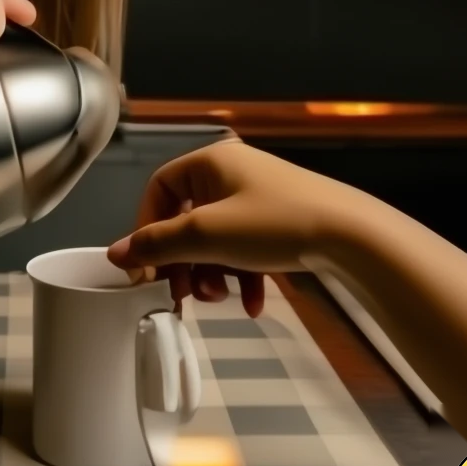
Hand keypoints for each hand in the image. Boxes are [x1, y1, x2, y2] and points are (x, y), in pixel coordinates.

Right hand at [106, 139, 368, 316]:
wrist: (351, 235)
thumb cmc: (272, 224)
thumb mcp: (207, 235)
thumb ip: (158, 244)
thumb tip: (115, 253)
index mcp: (211, 161)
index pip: (160, 189)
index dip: (147, 229)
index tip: (149, 267)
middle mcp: (232, 172)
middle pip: (187, 218)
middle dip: (183, 260)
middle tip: (183, 294)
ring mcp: (259, 196)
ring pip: (216, 237)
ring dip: (211, 272)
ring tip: (220, 299)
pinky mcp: (281, 220)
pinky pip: (246, 246)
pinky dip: (243, 274)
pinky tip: (253, 304)